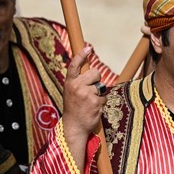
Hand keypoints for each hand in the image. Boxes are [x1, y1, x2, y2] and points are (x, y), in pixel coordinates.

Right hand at [62, 44, 105, 161]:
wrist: (74, 126)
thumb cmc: (74, 108)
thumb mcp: (71, 92)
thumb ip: (78, 81)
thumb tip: (91, 70)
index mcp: (70, 83)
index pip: (75, 65)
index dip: (81, 55)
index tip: (88, 48)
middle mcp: (77, 86)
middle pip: (96, 73)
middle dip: (96, 79)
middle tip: (90, 91)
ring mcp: (86, 94)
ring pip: (101, 86)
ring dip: (99, 94)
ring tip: (90, 102)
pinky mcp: (95, 102)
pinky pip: (104, 97)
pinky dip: (101, 103)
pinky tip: (93, 109)